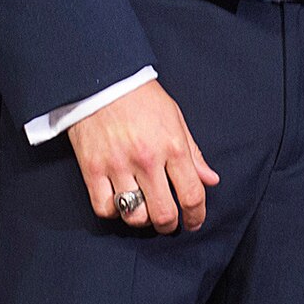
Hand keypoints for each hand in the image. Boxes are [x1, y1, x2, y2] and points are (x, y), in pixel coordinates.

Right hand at [66, 80, 218, 233]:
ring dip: (142, 219)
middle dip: (170, 225)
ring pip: (134, 216)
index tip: (194, 220)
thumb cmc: (141, 96)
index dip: (197, 215)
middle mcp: (146, 159)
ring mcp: (117, 165)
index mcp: (172, 145)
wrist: (102, 78)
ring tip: (143, 208)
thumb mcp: (175, 117)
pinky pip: (104, 207)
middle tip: (169, 221)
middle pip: (164, 214)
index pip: (192, 194)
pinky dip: (113, 211)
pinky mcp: (92, 168)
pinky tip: (119, 200)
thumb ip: (193, 153)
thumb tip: (210, 180)